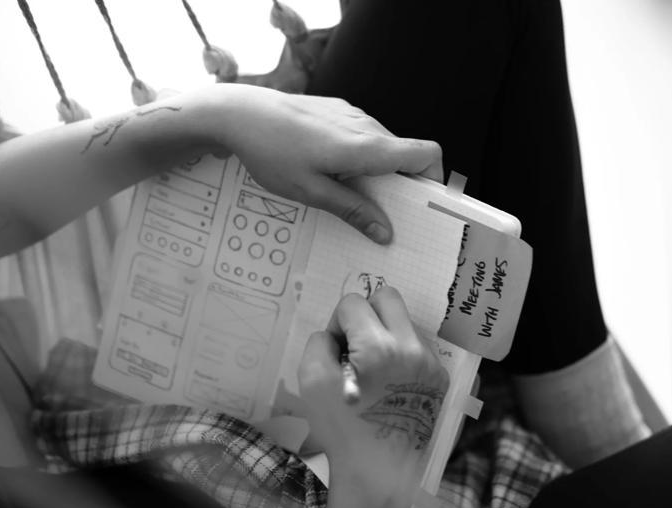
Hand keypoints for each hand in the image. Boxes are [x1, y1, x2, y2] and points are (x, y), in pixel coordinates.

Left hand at [214, 84, 442, 243]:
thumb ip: (353, 210)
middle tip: (382, 214)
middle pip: (406, 154)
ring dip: (379, 172)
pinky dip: (362, 157)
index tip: (421, 205)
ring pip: (384, 145)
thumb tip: (386, 233)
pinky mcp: (336, 111)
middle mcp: (366, 125)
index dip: (433, 180)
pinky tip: (332, 172)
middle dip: (402, 185)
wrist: (238, 113)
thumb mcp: (311, 192)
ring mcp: (351, 114)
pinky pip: (363, 135)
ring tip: (351, 195)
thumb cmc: (271, 153)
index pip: (426, 154)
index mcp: (366, 146)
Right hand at [298, 287, 448, 493]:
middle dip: (367, 313)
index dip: (338, 323)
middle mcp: (411, 347)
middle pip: (388, 297)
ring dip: (387, 334)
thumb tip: (337, 334)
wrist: (380, 471)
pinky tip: (392, 383)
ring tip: (375, 369)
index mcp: (377, 346)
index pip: (354, 303)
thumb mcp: (312, 383)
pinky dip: (403, 355)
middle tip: (357, 345)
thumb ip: (319, 344)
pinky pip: (420, 348)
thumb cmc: (343, 429)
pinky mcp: (441, 379)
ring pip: (406, 322)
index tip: (337, 350)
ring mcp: (431, 363)